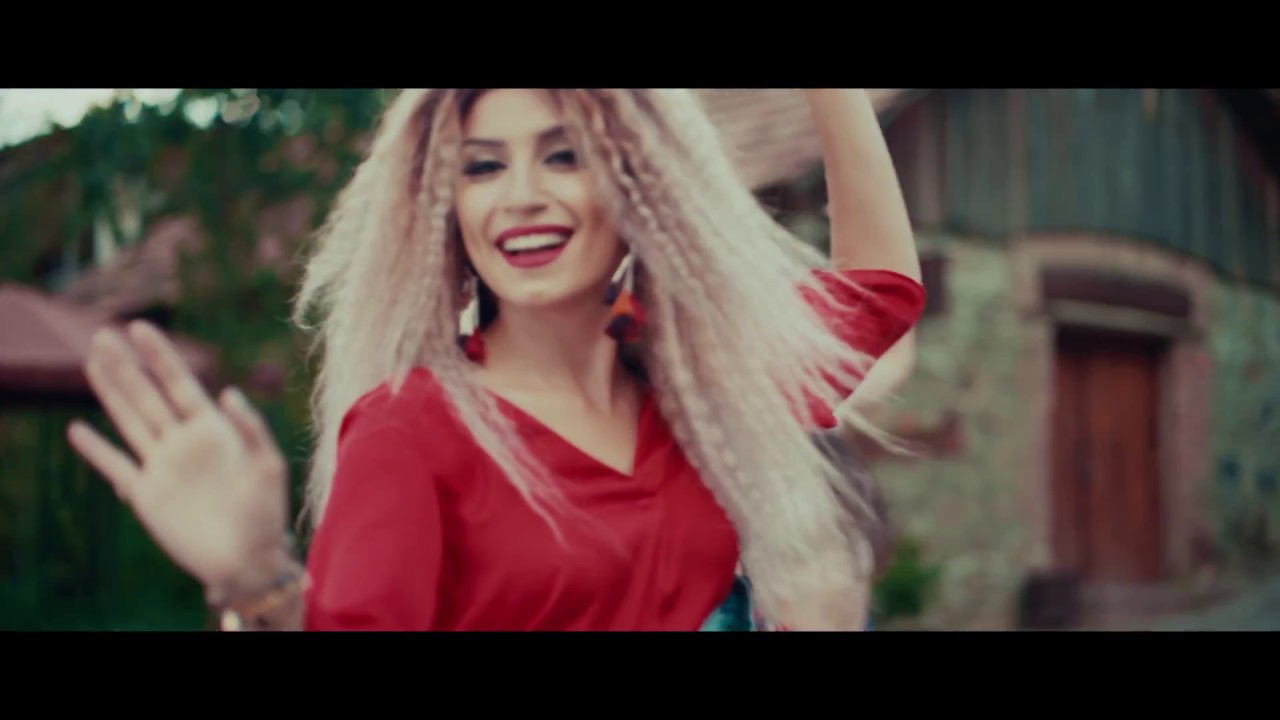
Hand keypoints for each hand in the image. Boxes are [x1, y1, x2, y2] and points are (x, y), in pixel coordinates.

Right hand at [67, 321, 291, 593]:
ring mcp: (162, 467)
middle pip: (148, 396)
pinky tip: (77, 430)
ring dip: (110, 393)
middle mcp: (183, 442)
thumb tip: (229, 392)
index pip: (181, 383)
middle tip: (101, 334)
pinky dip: (96, 451)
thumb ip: (251, 428)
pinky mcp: (146, 496)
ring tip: (92, 363)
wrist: (248, 558)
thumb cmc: (266, 512)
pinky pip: (116, 467)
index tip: (140, 327)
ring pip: (129, 422)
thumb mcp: (268, 465)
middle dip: (126, 365)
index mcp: (213, 430)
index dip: (160, 356)